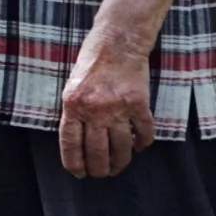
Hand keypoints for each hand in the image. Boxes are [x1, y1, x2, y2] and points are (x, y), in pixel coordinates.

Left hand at [57, 25, 157, 177]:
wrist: (117, 41)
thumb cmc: (92, 61)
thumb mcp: (72, 85)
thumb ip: (75, 111)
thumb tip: (78, 140)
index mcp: (73, 104)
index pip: (71, 143)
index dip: (74, 162)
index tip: (79, 173)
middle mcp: (94, 109)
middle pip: (97, 151)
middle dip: (99, 169)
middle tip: (102, 174)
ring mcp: (118, 108)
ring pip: (121, 148)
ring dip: (121, 162)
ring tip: (118, 167)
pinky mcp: (139, 105)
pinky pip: (144, 133)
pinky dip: (143, 143)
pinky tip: (140, 147)